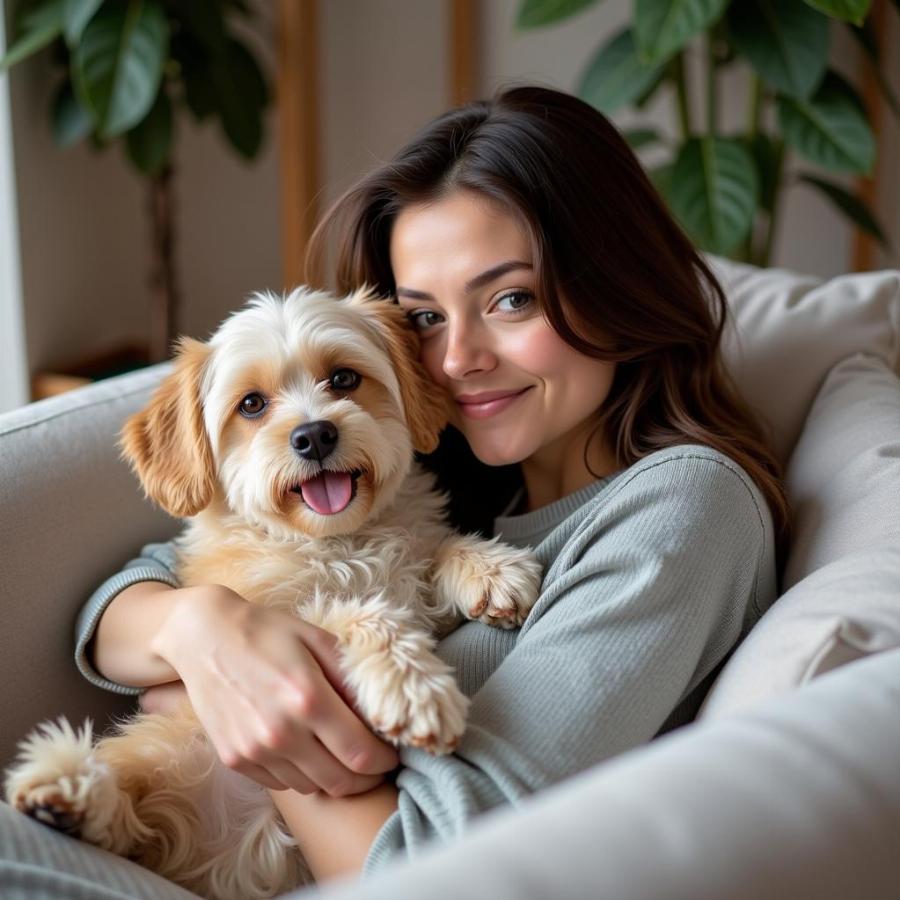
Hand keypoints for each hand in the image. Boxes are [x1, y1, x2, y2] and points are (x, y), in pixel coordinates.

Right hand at [152, 585, 398, 796]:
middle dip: (367, 778)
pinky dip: (302, 775)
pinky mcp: (235, 759)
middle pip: (340, 781)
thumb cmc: (267, 632)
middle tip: (375, 765)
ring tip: (341, 756)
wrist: (205, 636)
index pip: (361, 753)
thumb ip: (351, 677)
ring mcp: (254, 750)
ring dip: (334, 778)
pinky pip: (282, 783)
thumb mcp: (317, 639)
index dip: (384, 761)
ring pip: (312, 787)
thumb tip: (380, 712)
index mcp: (308, 698)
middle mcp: (281, 732)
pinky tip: (307, 751)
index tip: (393, 755)